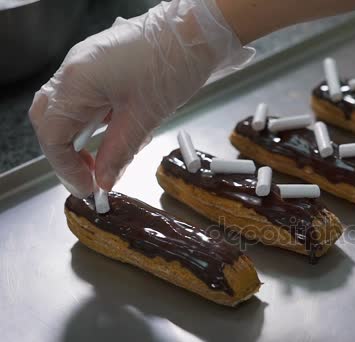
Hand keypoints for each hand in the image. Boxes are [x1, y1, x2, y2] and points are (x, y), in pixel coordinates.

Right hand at [29, 0, 251, 197]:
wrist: (195, 32)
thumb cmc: (172, 65)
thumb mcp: (144, 117)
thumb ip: (118, 152)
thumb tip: (104, 180)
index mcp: (77, 82)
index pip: (52, 135)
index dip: (67, 168)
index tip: (89, 188)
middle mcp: (73, 69)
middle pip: (50, 120)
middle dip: (65, 153)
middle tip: (89, 176)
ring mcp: (85, 63)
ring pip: (66, 108)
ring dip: (79, 138)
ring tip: (103, 159)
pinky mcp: (101, 63)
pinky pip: (85, 96)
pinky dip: (94, 121)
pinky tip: (115, 132)